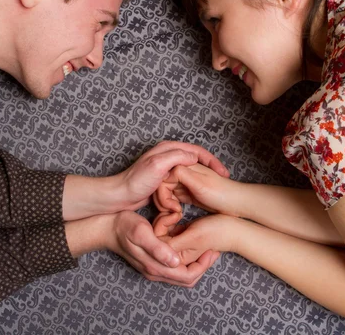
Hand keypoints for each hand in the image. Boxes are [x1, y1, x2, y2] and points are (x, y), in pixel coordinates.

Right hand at [105, 211, 219, 286]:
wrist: (106, 227)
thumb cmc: (123, 226)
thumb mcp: (141, 233)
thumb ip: (158, 248)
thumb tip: (175, 261)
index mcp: (156, 267)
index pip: (188, 276)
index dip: (204, 265)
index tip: (213, 249)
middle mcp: (156, 271)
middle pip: (187, 278)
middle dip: (203, 265)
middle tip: (214, 248)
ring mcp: (154, 267)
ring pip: (182, 273)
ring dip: (196, 262)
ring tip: (204, 245)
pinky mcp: (152, 260)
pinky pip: (175, 267)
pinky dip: (186, 258)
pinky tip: (189, 243)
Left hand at [114, 141, 229, 211]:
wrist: (120, 196)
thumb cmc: (135, 182)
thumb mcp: (157, 166)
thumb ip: (176, 157)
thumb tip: (194, 156)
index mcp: (168, 148)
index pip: (197, 150)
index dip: (212, 161)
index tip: (223, 174)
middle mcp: (168, 154)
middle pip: (197, 157)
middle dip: (211, 167)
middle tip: (224, 178)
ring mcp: (167, 166)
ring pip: (192, 168)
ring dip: (204, 175)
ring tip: (216, 185)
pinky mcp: (164, 178)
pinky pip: (185, 178)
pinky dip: (194, 183)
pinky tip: (200, 192)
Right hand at [153, 164, 235, 215]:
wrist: (236, 205)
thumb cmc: (221, 194)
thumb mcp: (199, 184)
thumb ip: (181, 174)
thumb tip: (165, 171)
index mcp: (186, 165)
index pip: (163, 176)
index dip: (162, 192)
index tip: (171, 206)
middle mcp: (184, 171)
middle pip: (163, 183)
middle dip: (163, 198)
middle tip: (171, 211)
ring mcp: (185, 182)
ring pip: (166, 190)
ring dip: (166, 202)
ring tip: (174, 213)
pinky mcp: (187, 192)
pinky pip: (172, 197)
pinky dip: (171, 205)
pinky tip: (177, 212)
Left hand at [155, 214, 236, 265]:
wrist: (233, 228)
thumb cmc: (216, 231)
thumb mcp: (193, 237)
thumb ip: (174, 244)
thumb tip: (155, 248)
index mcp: (178, 259)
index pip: (156, 244)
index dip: (161, 226)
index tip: (174, 216)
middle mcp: (176, 255)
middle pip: (156, 239)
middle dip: (163, 223)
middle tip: (175, 214)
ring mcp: (178, 246)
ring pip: (161, 233)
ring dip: (166, 221)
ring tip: (177, 214)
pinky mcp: (181, 237)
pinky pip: (167, 230)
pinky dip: (170, 221)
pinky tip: (178, 214)